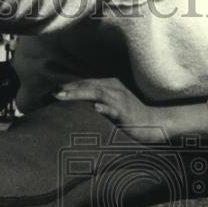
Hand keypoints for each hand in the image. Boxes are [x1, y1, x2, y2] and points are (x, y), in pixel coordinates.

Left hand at [54, 78, 207, 143]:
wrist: (157, 123)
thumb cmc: (132, 117)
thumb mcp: (112, 107)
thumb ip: (97, 104)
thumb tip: (79, 106)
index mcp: (110, 86)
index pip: (85, 84)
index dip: (68, 87)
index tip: (51, 92)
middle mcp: (115, 89)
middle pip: (88, 85)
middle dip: (69, 89)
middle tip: (52, 94)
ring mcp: (121, 100)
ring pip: (97, 93)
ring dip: (80, 94)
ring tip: (63, 96)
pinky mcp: (127, 113)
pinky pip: (114, 109)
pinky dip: (104, 107)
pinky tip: (95, 108)